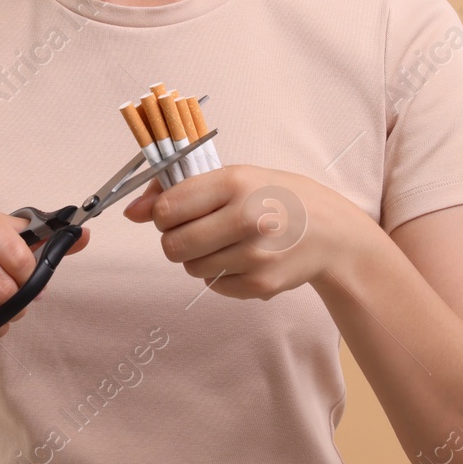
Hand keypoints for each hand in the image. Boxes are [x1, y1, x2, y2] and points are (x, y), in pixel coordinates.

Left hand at [122, 163, 374, 300]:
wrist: (332, 232)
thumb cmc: (277, 197)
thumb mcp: (234, 177)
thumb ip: (180, 190)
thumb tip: (131, 212)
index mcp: (235, 182)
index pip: (167, 208)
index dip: (162, 214)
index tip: (174, 213)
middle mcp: (246, 217)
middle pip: (172, 245)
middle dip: (176, 240)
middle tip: (197, 231)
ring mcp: (255, 254)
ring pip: (190, 267)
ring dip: (198, 257)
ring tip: (225, 242)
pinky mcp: (261, 283)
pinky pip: (213, 285)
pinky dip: (219, 275)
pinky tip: (242, 258)